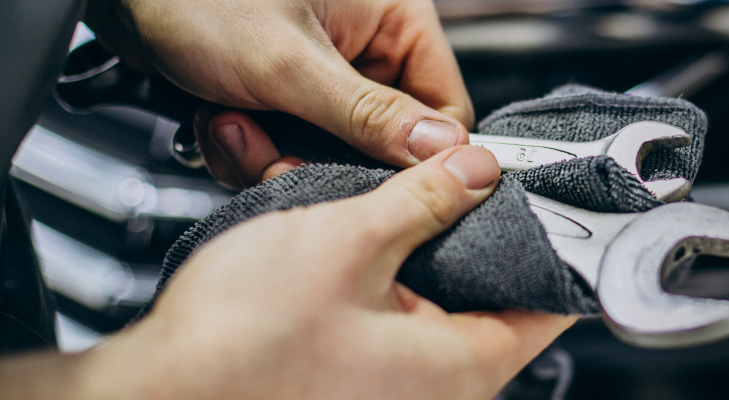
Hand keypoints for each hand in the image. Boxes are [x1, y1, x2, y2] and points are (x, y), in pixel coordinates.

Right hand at [9, 146, 572, 398]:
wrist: (158, 394)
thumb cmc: (241, 343)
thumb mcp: (348, 242)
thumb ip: (424, 202)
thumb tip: (475, 172)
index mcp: (462, 366)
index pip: (548, 303)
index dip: (550, 243)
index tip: (540, 204)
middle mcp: (441, 393)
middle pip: (492, 301)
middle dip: (470, 242)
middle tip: (451, 195)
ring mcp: (400, 397)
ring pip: (438, 311)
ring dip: (417, 262)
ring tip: (385, 226)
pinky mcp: (359, 391)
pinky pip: (397, 331)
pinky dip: (384, 290)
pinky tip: (351, 261)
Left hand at [85, 0, 472, 188]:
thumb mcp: (287, 61)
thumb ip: (367, 115)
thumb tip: (437, 151)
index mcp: (393, 19)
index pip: (444, 110)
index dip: (414, 156)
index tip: (376, 181)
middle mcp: (367, 44)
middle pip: (382, 141)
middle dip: (320, 155)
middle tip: (274, 149)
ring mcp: (325, 70)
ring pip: (332, 150)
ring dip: (276, 153)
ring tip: (232, 125)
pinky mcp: (285, 91)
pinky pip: (293, 145)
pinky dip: (252, 147)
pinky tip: (219, 122)